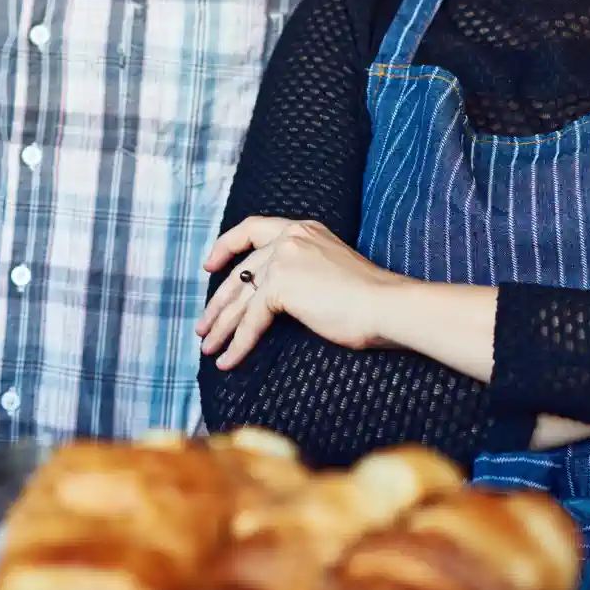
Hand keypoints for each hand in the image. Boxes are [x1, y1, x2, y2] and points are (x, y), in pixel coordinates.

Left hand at [196, 216, 406, 369]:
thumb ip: (301, 271)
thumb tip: (272, 298)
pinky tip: (227, 361)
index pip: (253, 228)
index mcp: (303, 229)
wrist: (386, 306)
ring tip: (208, 347)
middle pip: (240, 271)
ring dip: (221, 326)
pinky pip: (251, 320)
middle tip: (203, 326)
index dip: (227, 246)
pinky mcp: (281, 286)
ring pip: (240, 298)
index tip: (210, 266)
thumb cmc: (369, 299)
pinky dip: (238, 344)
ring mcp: (284, 259)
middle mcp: (290, 237)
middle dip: (218, 303)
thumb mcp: (329, 269)